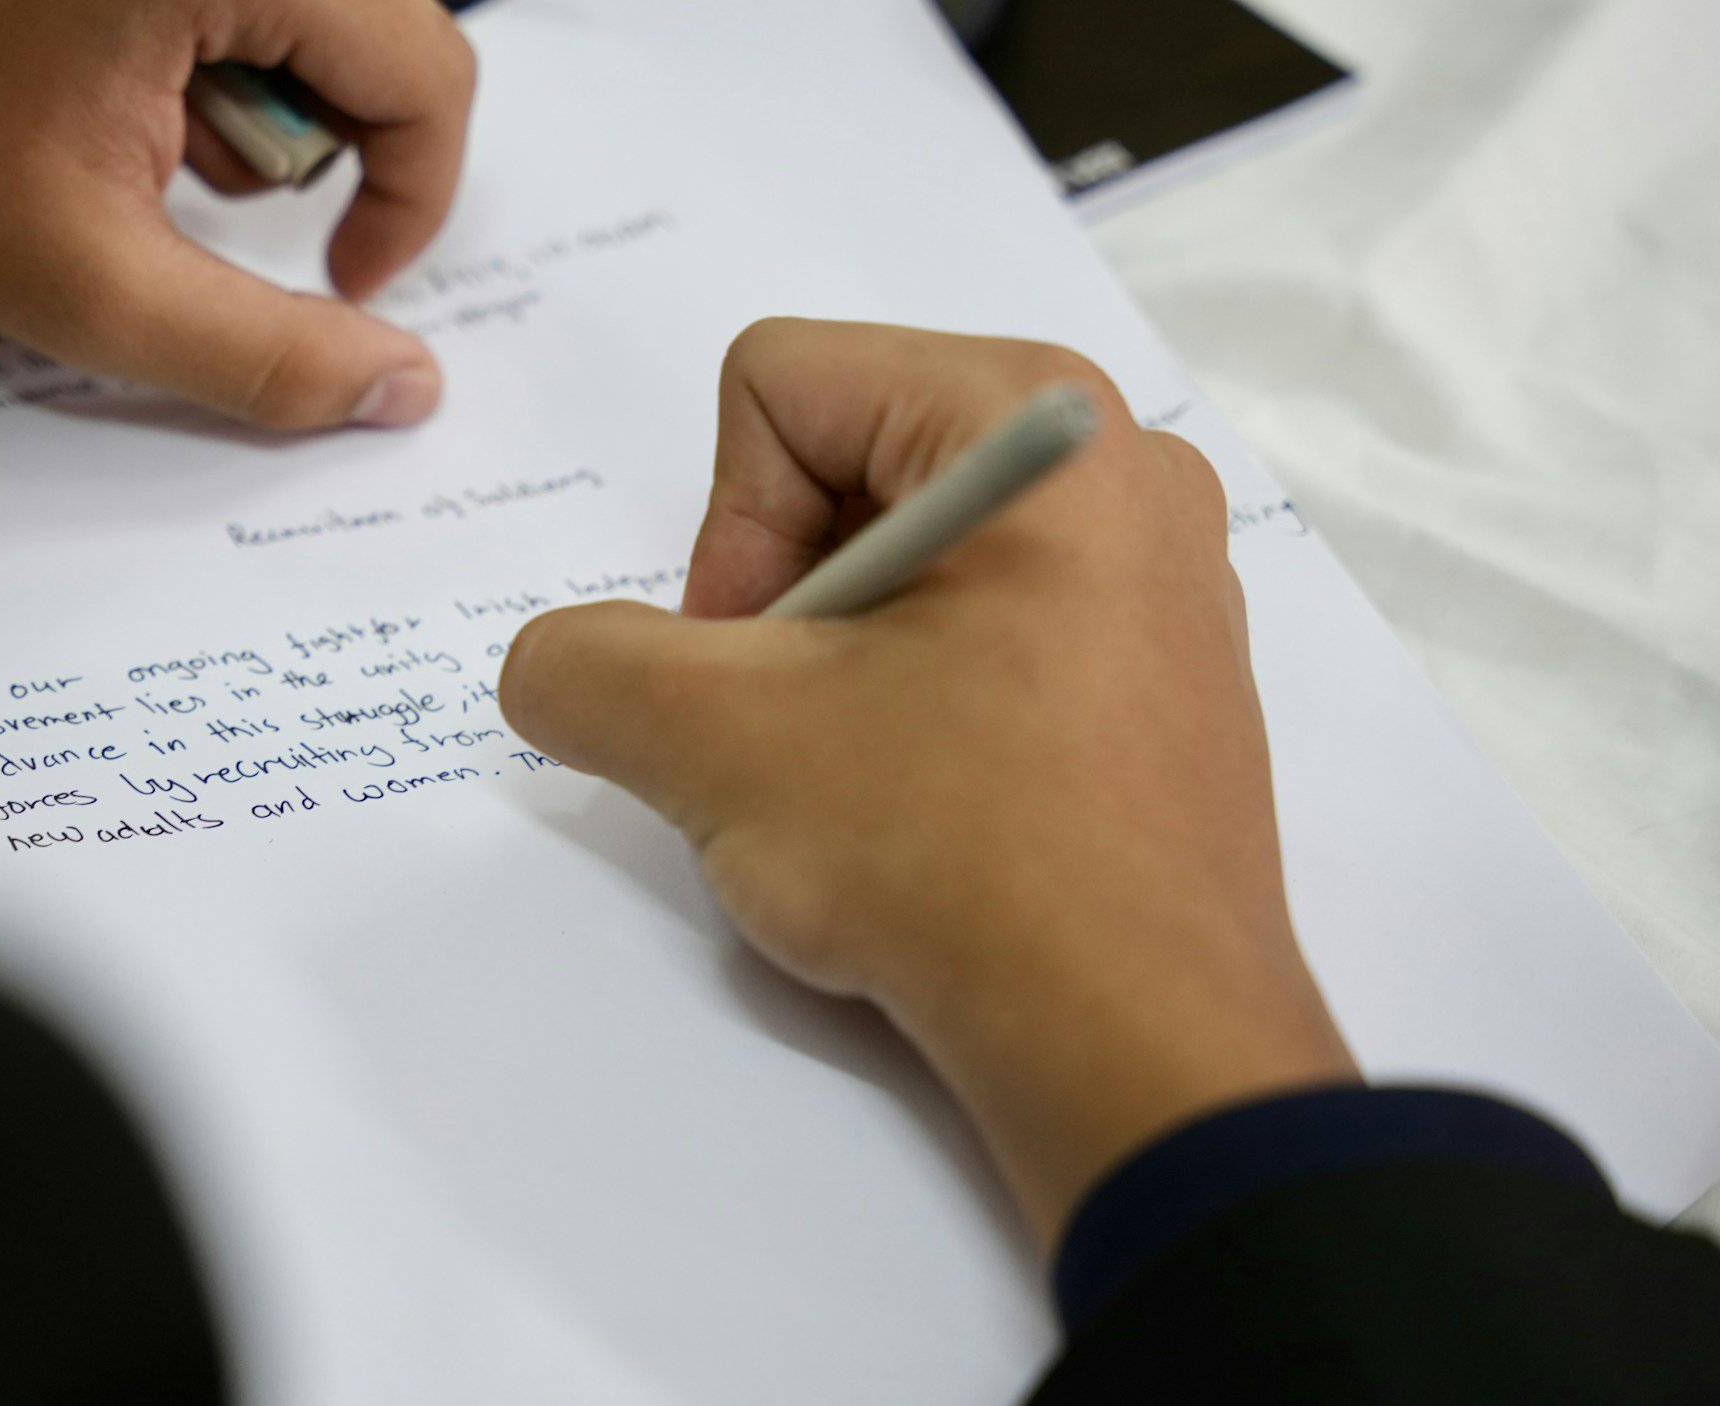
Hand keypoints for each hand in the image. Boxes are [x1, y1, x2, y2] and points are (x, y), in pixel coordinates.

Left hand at [0, 0, 472, 429]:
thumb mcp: (90, 286)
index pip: (429, 69)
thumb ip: (266, 353)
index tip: (337, 278)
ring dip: (247, 103)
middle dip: (303, 144)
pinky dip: (200, 55)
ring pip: (308, 14)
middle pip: (374, 35)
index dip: (409, 198)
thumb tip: (406, 387)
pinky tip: (97, 90)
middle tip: (183, 191)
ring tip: (120, 139)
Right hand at [499, 320, 1357, 1241]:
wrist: (1142, 1048)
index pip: (781, 389)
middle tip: (801, 739)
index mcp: (1040, 416)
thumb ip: (581, 667)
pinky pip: (981, 632)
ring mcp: (1157, 575)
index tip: (763, 679)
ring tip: (866, 790)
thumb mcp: (713, 742)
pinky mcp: (1161, 676)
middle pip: (844, 467)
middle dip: (781, 609)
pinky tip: (932, 814)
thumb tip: (557, 667)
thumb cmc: (957, 858)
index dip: (726, 535)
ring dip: (838, 672)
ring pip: (904, 565)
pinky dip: (916, 709)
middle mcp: (1120, 465)